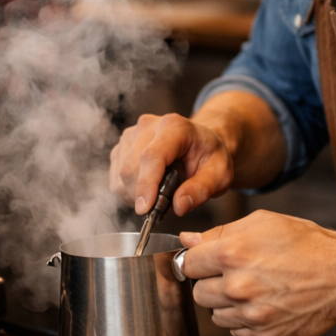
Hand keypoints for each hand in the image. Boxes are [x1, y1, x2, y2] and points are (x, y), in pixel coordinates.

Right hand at [109, 113, 234, 216]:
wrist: (201, 142)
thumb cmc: (210, 155)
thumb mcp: (220, 174)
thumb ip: (201, 190)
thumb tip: (179, 206)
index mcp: (175, 127)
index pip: (152, 156)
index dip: (146, 184)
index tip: (145, 209)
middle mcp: (148, 126)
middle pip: (131, 167)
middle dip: (142, 195)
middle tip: (163, 206)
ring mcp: (131, 135)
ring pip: (120, 175)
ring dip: (135, 195)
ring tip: (158, 195)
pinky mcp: (121, 146)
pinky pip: (115, 177)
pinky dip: (128, 191)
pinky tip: (147, 189)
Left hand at [178, 210, 335, 335]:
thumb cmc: (307, 244)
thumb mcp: (263, 222)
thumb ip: (220, 232)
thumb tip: (189, 240)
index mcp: (232, 254)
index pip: (187, 264)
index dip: (196, 261)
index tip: (204, 261)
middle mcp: (238, 287)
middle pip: (199, 293)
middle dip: (212, 283)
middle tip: (234, 274)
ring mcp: (251, 315)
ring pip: (216, 315)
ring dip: (228, 304)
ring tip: (254, 288)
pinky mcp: (265, 334)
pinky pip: (237, 331)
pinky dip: (245, 320)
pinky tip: (264, 303)